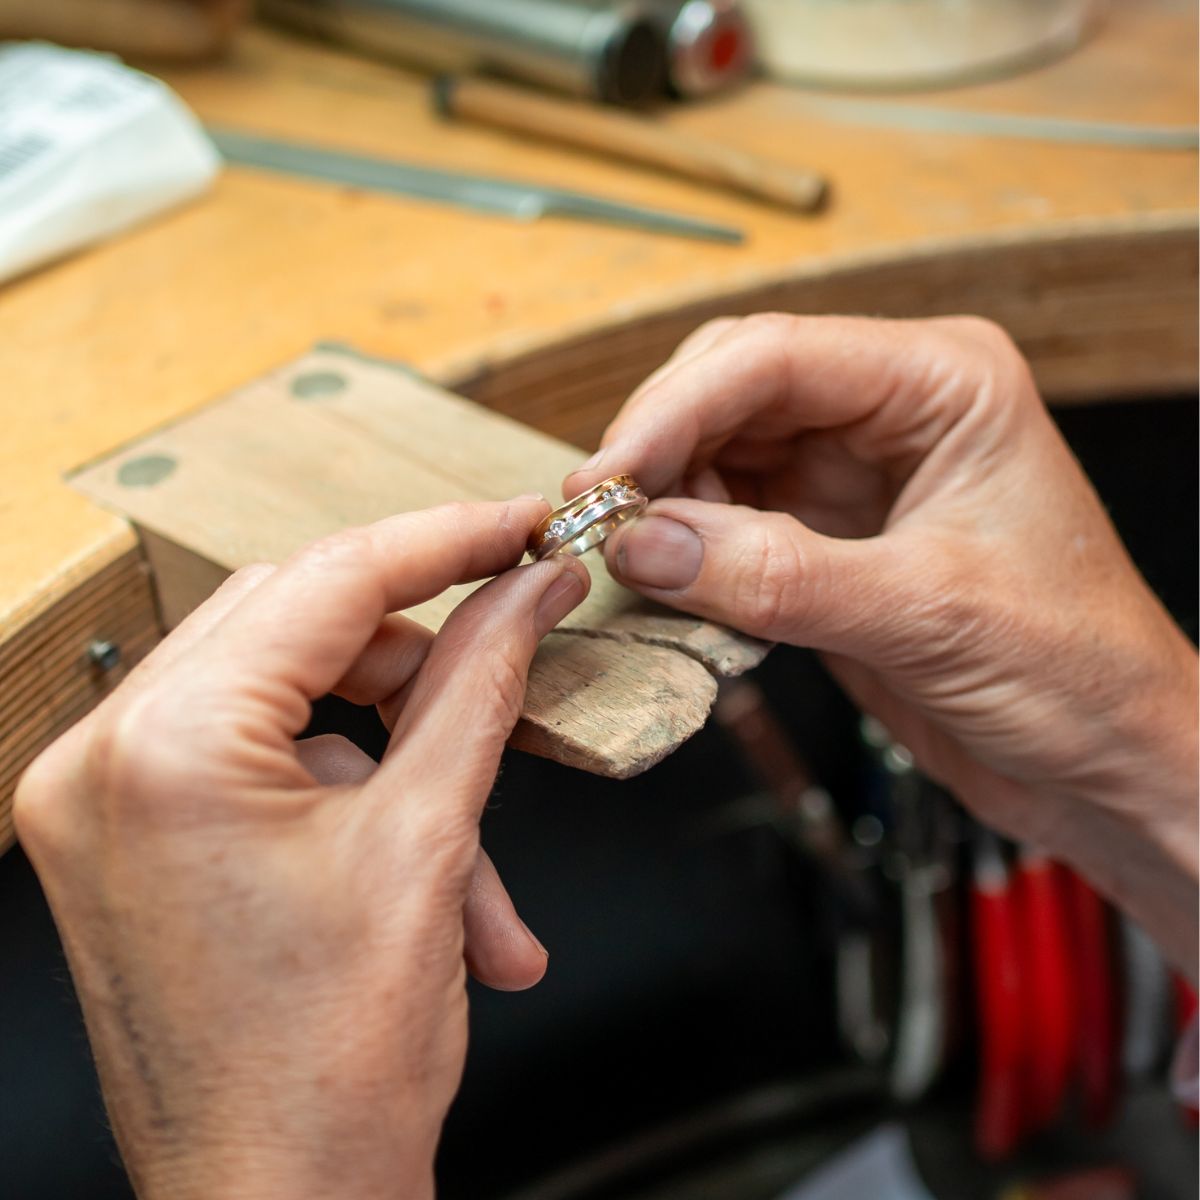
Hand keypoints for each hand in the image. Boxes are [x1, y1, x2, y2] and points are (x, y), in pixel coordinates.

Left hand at [15, 499, 588, 1199]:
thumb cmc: (332, 1070)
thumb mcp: (429, 842)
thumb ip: (479, 683)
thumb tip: (527, 591)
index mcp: (166, 747)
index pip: (327, 581)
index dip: (443, 542)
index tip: (517, 526)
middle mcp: (104, 760)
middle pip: (297, 625)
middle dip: (418, 649)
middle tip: (511, 641)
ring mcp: (103, 802)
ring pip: (291, 702)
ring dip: (399, 755)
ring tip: (476, 864)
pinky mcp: (129, 838)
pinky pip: (262, 761)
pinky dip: (354, 798)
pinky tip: (429, 884)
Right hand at [565, 314, 1197, 976]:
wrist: (1103, 764)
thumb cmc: (1075, 672)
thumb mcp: (926, 615)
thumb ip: (777, 576)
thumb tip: (645, 545)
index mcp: (942, 384)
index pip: (775, 358)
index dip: (674, 409)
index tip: (607, 478)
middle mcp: (891, 412)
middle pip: (732, 390)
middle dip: (659, 450)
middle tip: (599, 520)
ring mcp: (852, 476)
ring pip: (718, 454)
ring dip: (667, 503)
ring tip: (637, 562)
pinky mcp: (825, 539)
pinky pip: (727, 522)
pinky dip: (687, 550)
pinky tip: (672, 584)